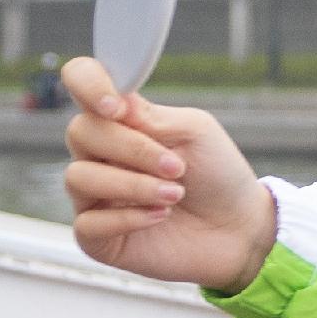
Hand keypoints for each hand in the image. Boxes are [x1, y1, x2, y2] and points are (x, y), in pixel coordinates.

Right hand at [61, 54, 276, 292]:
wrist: (238, 226)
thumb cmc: (216, 173)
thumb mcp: (193, 132)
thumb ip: (150, 116)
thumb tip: (114, 99)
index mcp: (122, 119)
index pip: (80, 80)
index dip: (87, 83)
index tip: (116, 107)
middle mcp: (100, 154)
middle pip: (80, 131)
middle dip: (132, 148)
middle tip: (176, 166)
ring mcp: (94, 195)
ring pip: (78, 177)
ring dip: (134, 185)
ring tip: (174, 194)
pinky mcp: (97, 237)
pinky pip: (87, 223)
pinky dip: (128, 218)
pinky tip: (160, 215)